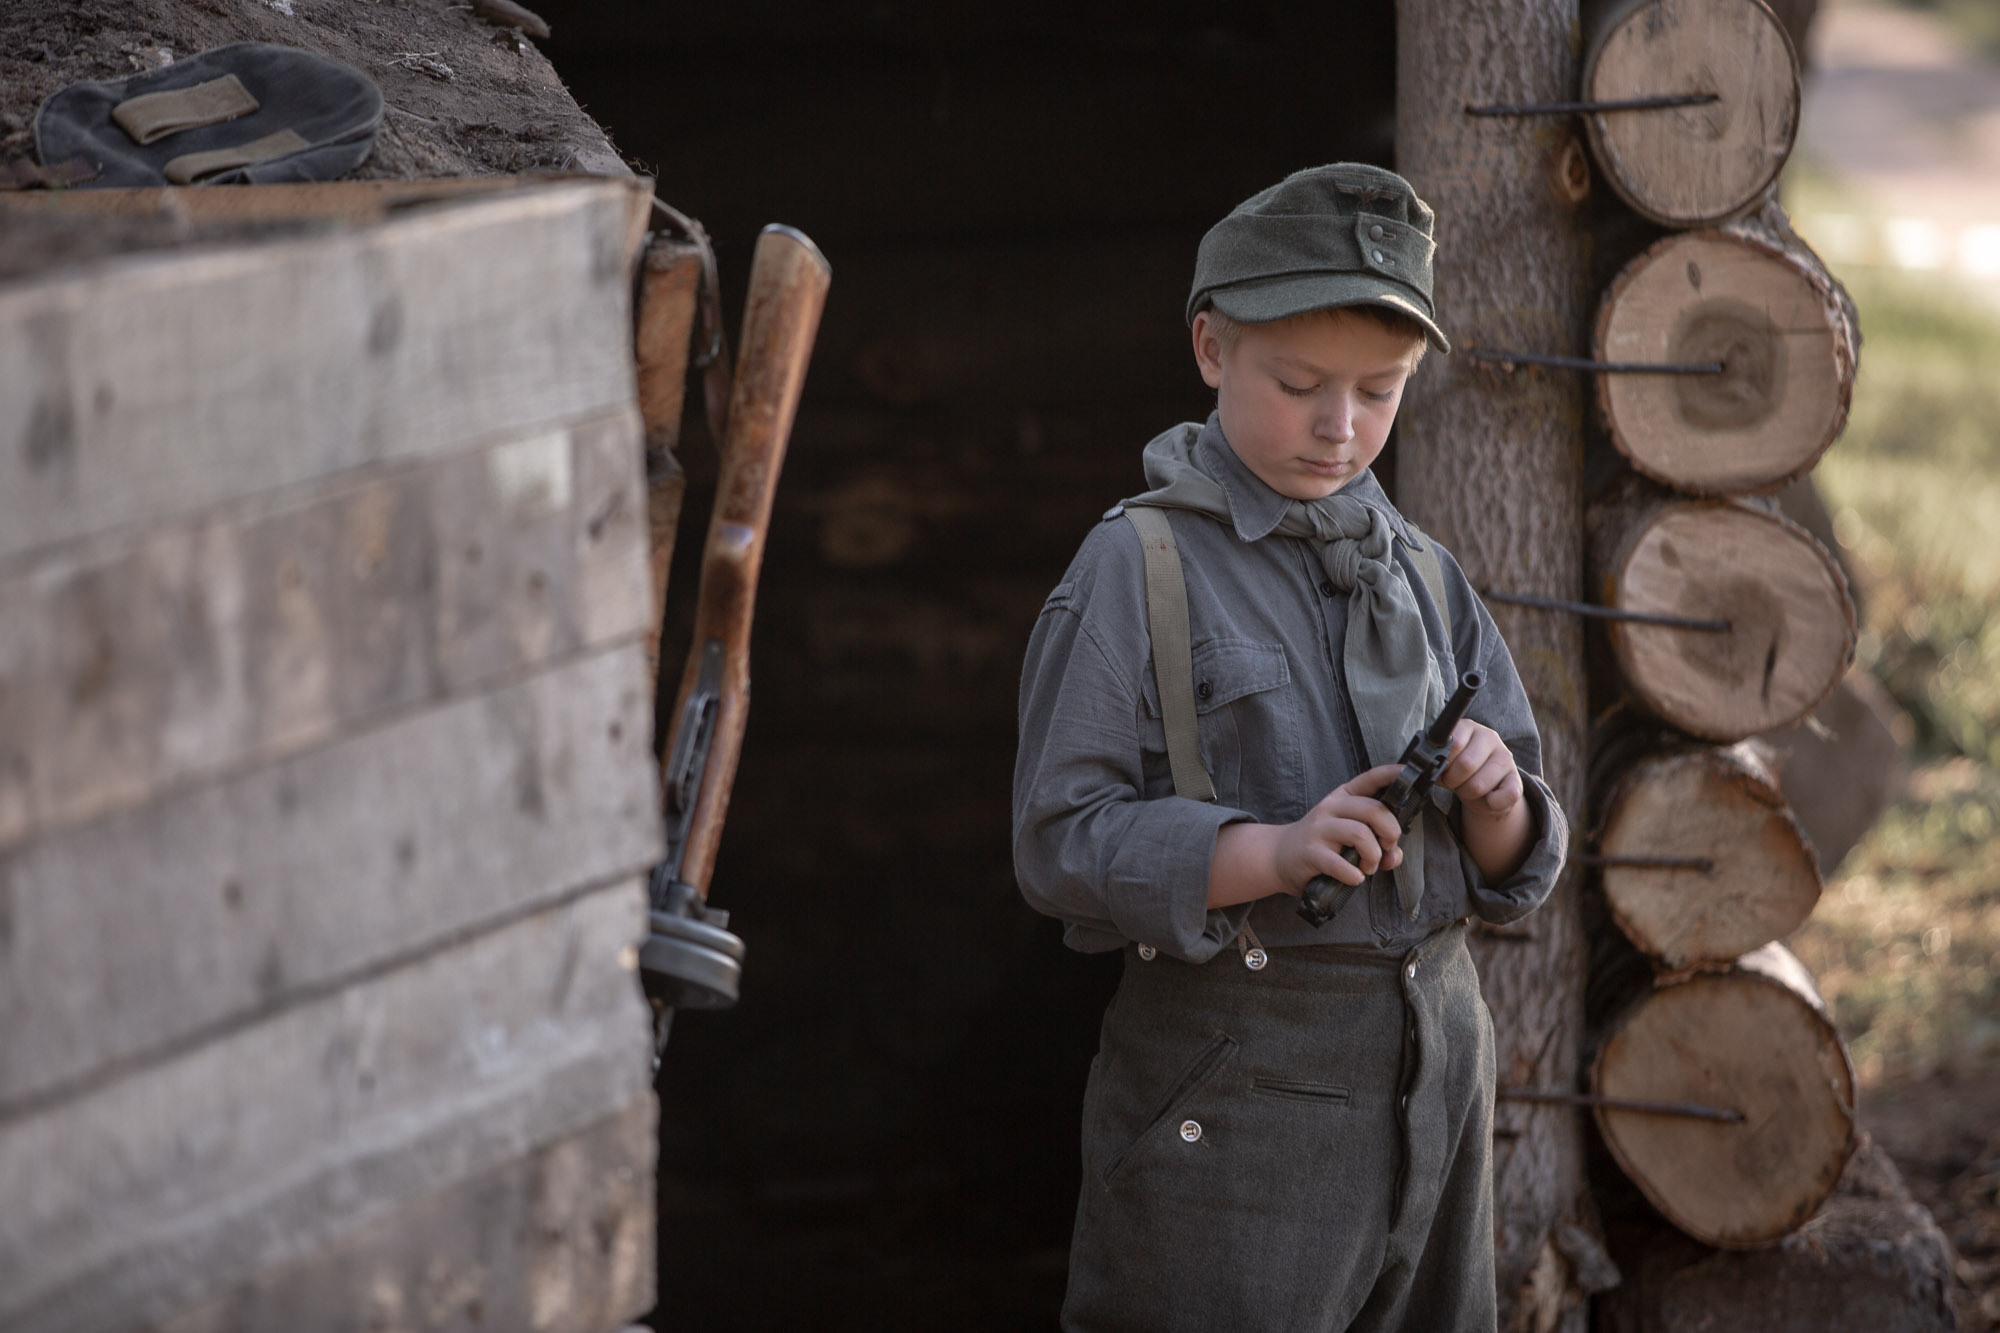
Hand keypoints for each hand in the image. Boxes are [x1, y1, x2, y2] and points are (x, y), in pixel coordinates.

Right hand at [1275, 763, 1406, 890]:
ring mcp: (1319, 829)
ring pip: (1361, 834)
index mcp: (1344, 797)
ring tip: (1368, 867)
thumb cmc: (1323, 845)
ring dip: (1373, 856)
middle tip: (1387, 849)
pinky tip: (1354, 878)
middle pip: (1374, 810)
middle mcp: (1331, 807)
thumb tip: (1393, 856)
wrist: (1279, 857)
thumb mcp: (1349, 836)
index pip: (1371, 778)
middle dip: (1391, 832)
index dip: (1392, 774)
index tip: (1410, 774)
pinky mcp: (1311, 852)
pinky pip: (1341, 864)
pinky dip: (1354, 875)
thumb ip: (1377, 841)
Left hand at [1435, 720, 1522, 819]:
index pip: (1452, 744)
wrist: (1482, 786)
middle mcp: (1489, 737)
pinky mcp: (1517, 778)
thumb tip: (1417, 768)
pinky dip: (1489, 805)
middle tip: (1453, 782)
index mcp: (1467, 727)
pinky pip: (1505, 796)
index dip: (1443, 764)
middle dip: (1453, 781)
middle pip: (1465, 765)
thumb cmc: (1457, 770)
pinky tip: (1486, 799)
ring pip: (1479, 785)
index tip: (1442, 769)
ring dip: (1468, 794)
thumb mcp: (1443, 762)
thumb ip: (1432, 762)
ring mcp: (1505, 757)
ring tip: (1468, 789)